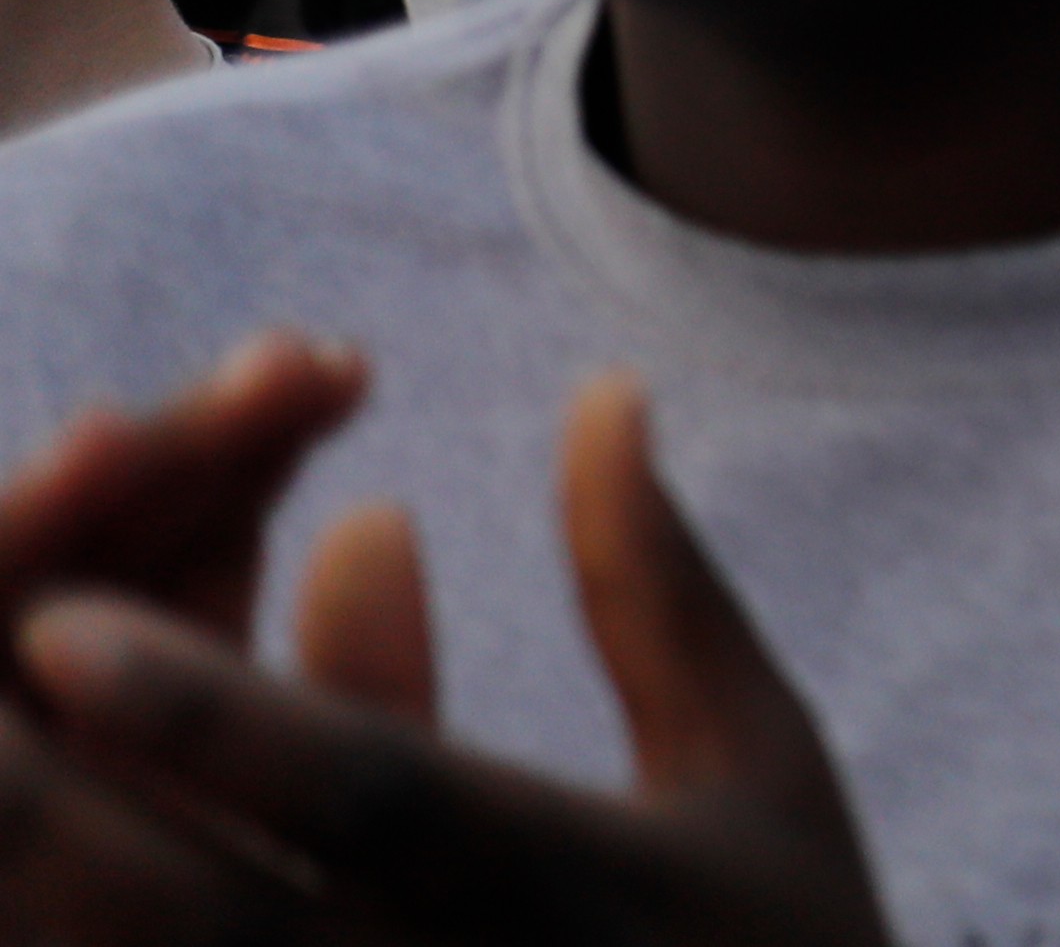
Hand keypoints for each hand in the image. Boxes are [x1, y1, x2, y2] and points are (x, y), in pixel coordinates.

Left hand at [0, 373, 889, 945]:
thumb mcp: (756, 769)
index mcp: (562, 892)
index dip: (214, 714)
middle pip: (182, 913)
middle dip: (38, 807)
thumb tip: (601, 394)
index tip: (70, 629)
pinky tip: (29, 831)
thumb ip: (657, 593)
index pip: (369, 793)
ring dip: (36, 873)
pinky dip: (79, 919)